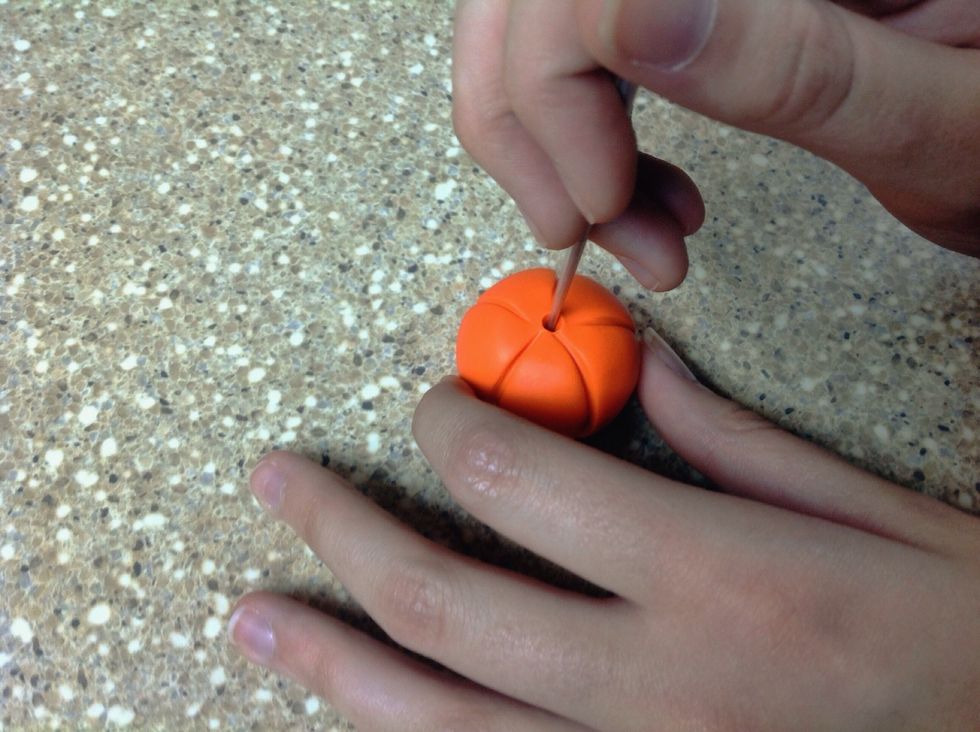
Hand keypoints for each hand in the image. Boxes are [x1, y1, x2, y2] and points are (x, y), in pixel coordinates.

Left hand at [229, 338, 979, 730]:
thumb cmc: (961, 632)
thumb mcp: (868, 512)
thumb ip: (733, 440)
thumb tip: (632, 372)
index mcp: (723, 583)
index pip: (520, 480)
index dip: (454, 425)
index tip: (438, 404)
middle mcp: (661, 687)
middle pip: (444, 601)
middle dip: (343, 531)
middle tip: (279, 485)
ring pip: (436, 721)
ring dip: (332, 662)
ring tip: (257, 619)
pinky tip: (360, 706)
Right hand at [452, 0, 979, 289]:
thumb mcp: (940, 122)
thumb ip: (798, 65)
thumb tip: (632, 16)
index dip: (558, 81)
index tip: (600, 200)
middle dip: (533, 116)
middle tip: (588, 223)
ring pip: (541, 17)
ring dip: (546, 131)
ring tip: (624, 222)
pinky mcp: (694, 1)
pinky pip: (583, 43)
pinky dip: (577, 129)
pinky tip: (635, 187)